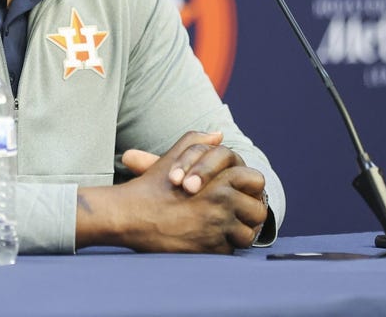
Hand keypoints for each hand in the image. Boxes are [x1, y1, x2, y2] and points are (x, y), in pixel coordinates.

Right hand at [77, 131, 267, 253]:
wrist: (127, 216)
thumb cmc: (151, 186)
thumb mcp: (173, 157)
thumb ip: (197, 142)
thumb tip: (218, 134)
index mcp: (219, 178)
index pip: (256, 181)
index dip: (250, 188)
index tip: (240, 194)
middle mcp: (222, 202)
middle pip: (258, 211)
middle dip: (249, 214)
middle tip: (236, 215)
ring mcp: (217, 227)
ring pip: (247, 234)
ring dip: (237, 233)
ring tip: (223, 229)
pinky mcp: (208, 250)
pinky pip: (230, 251)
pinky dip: (222, 247)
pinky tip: (207, 241)